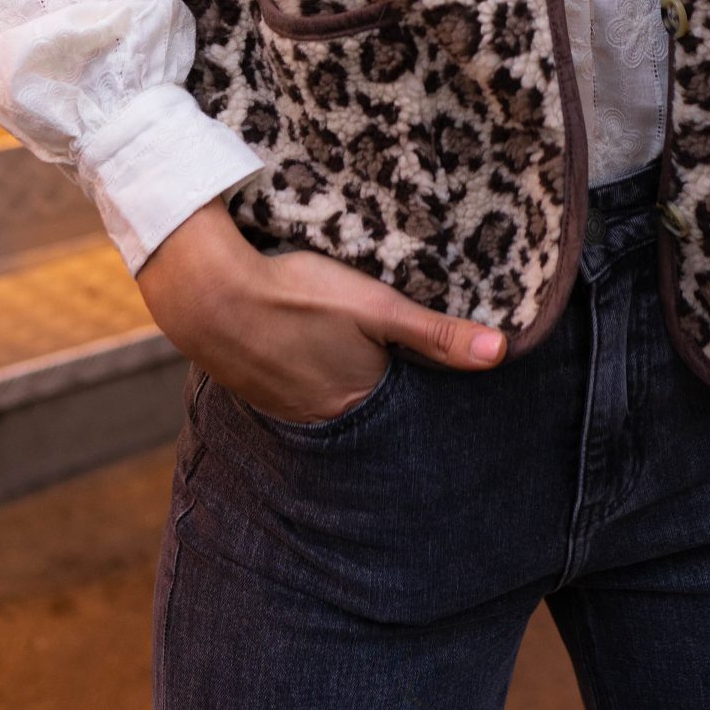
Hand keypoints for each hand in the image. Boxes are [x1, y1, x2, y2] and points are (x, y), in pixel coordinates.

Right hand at [137, 198, 505, 423]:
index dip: (417, 387)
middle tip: (384, 357)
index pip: (406, 406)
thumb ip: (436, 334)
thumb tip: (501, 353)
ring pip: (326, 398)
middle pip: (367, 406)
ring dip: (337, 379)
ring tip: (344, 352)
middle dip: (379, 389)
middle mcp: (323, 417)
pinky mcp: (255, 387)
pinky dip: (304, 372)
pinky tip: (302, 347)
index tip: (427, 371)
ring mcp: (284, 406)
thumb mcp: (377, 306)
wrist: (208, 292)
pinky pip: (292, 389)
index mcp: (359, 401)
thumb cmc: (298, 294)